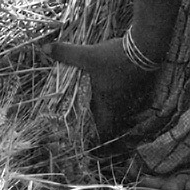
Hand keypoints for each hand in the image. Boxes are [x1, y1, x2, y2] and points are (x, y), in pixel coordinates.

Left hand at [42, 37, 159, 149]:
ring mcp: (133, 95)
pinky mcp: (140, 85)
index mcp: (107, 103)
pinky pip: (128, 96)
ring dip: (111, 107)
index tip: (89, 142)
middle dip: (100, 120)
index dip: (97, 137)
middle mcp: (121, 103)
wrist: (146, 47)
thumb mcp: (87, 55)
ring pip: (119, 107)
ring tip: (101, 104)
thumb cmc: (115, 57)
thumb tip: (43, 48)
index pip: (103, 129)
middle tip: (89, 121)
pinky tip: (115, 85)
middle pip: (109, 118)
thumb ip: (66, 53)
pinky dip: (120, 95)